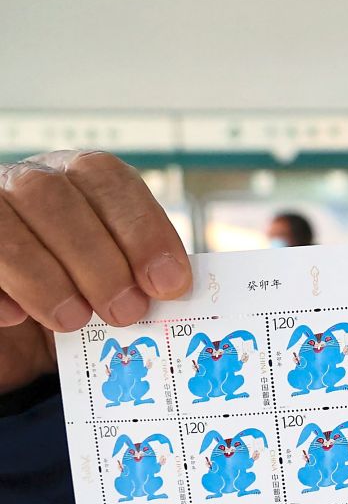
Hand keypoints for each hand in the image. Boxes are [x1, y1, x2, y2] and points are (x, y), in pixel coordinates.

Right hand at [0, 151, 190, 390]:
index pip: (105, 178)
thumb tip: (175, 291)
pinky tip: (15, 317)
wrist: (19, 325)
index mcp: (74, 179)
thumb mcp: (118, 280)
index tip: (169, 283)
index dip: (141, 228)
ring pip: (3, 222)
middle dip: (96, 259)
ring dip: (45, 277)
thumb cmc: (79, 295)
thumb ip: (141, 276)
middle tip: (127, 312)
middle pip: (51, 196)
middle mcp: (24, 182)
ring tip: (75, 321)